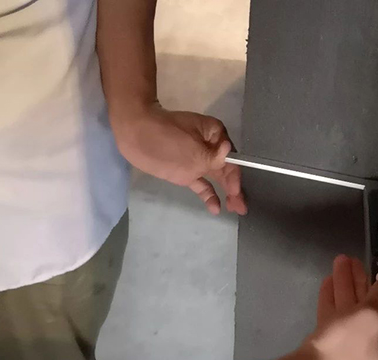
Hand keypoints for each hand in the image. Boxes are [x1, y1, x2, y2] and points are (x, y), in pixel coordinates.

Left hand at [110, 103, 246, 214]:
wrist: (135, 132)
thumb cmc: (166, 137)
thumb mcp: (194, 150)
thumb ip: (214, 159)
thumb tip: (229, 154)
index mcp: (215, 135)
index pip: (231, 159)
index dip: (235, 177)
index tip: (235, 193)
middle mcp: (209, 147)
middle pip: (226, 170)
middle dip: (234, 189)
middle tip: (241, 208)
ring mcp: (196, 159)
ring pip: (215, 178)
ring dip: (225, 193)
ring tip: (234, 209)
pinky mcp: (184, 170)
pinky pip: (201, 184)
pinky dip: (208, 194)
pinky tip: (215, 207)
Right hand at [297, 255, 377, 359]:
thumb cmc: (346, 354)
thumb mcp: (370, 318)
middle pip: (373, 317)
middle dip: (363, 286)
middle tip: (355, 260)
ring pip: (351, 319)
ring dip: (346, 290)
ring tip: (339, 261)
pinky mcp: (328, 359)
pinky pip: (335, 326)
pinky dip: (333, 305)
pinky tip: (327, 283)